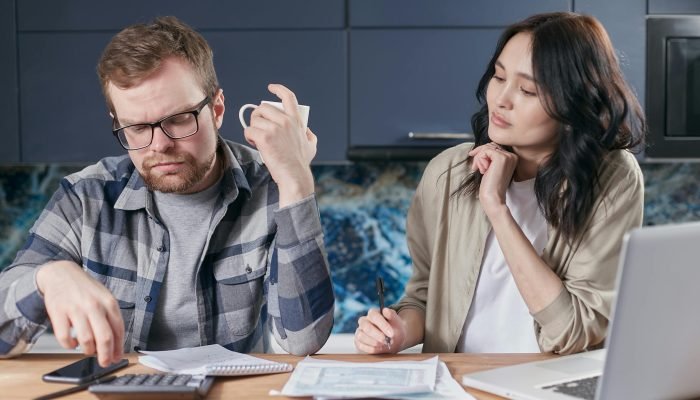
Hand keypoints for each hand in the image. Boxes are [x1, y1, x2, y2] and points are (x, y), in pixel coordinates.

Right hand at [36, 261, 123, 366]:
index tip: (116, 358)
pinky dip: (69, 345)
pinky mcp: (58, 312)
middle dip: (106, 355)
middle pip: (104, 338)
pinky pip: (65, 338)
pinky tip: (72, 342)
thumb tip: (115, 345)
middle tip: (104, 363)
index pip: (118, 330)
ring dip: (88, 351)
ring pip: (86, 340)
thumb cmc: (85, 289)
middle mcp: (94, 306)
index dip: (118, 348)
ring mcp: (76, 309)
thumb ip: (110, 319)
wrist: (61, 273)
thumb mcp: (104, 298)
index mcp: (109, 303)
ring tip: (88, 350)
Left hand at [243, 83, 316, 206]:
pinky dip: (249, 136)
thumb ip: (309, 134)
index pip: (288, 97)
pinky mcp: (264, 138)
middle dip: (258, 116)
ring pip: (254, 119)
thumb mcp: (311, 145)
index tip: (271, 87)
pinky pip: (249, 130)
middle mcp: (286, 121)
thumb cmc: (301, 163)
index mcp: (296, 121)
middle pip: (263, 108)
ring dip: (252, 127)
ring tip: (257, 138)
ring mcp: (275, 129)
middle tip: (259, 127)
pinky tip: (254, 143)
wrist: (294, 175)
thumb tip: (306, 129)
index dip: (278, 89)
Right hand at [354, 308, 406, 353]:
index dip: (382, 324)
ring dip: (373, 342)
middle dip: (377, 335)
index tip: (391, 333)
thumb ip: (392, 315)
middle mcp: (364, 321)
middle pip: (366, 326)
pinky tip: (379, 348)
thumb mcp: (397, 322)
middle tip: (386, 341)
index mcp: (373, 313)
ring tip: (383, 344)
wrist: (393, 340)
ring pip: (361, 336)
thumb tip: (385, 310)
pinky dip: (370, 348)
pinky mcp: (358, 342)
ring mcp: (360, 331)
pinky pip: (360, 345)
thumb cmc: (394, 329)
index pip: (373, 315)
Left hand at [468, 143, 517, 217]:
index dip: (482, 153)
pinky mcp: (501, 157)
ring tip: (477, 169)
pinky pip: (485, 151)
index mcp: (512, 158)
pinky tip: (481, 170)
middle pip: (490, 145)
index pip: (494, 147)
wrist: (493, 198)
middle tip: (474, 167)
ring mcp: (508, 156)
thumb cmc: (490, 186)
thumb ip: (490, 158)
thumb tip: (479, 148)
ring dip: (478, 158)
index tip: (475, 163)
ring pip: (486, 148)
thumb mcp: (491, 168)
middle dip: (479, 155)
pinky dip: (479, 160)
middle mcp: (512, 156)